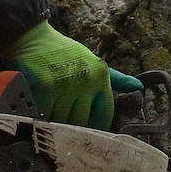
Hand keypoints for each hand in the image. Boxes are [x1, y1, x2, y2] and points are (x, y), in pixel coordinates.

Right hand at [4, 20, 122, 128]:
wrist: (32, 37)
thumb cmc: (63, 53)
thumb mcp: (92, 62)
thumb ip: (116, 78)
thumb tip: (138, 87)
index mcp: (100, 76)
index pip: (105, 113)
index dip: (97, 127)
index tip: (90, 134)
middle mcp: (86, 81)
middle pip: (82, 121)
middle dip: (73, 129)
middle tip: (65, 133)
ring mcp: (66, 85)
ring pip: (63, 121)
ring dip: (55, 126)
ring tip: (49, 126)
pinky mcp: (46, 88)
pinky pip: (45, 115)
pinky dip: (41, 120)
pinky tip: (38, 119)